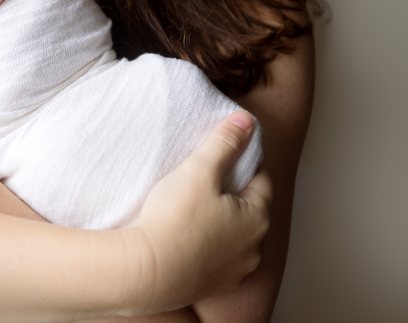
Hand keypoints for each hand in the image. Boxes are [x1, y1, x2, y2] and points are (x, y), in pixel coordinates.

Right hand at [114, 111, 272, 315]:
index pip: (261, 180)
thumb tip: (246, 120)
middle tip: (205, 181)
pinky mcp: (212, 286)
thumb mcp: (199, 170)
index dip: (242, 164)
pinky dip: (206, 247)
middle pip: (249, 209)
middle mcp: (253, 247)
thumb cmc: (174, 220)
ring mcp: (234, 270)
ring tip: (192, 210)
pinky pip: (216, 260)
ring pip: (233, 237)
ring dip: (220, 223)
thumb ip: (224, 143)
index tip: (222, 157)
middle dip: (232, 194)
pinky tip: (186, 237)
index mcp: (256, 217)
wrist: (147, 272)